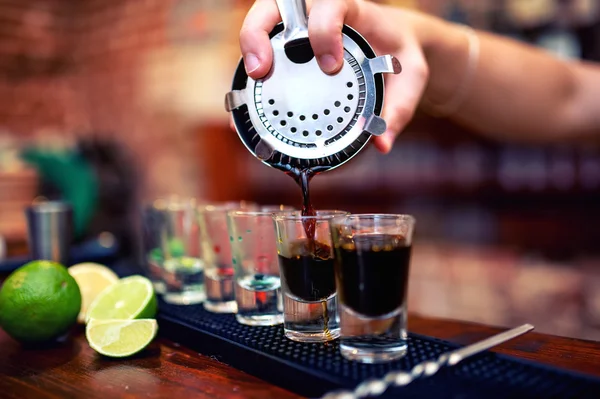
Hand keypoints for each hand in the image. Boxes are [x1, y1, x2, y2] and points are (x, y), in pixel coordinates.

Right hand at [238, 0, 429, 152]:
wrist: (396, 40)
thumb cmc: (400, 52)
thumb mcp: (411, 77)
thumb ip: (399, 108)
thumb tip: (381, 143)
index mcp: (356, 11)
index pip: (331, 3)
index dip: (324, 29)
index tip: (330, 66)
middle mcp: (321, 10)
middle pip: (280, 4)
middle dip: (261, 31)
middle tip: (261, 70)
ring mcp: (301, 25)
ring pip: (263, 18)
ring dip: (250, 45)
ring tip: (252, 80)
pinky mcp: (290, 41)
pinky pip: (264, 43)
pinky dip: (252, 67)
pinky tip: (250, 96)